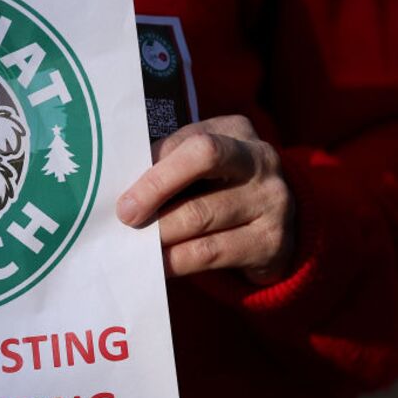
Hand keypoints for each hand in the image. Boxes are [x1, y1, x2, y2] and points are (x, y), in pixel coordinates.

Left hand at [116, 115, 295, 284]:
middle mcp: (260, 159)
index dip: (156, 167)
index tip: (125, 196)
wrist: (273, 231)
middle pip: (203, 160)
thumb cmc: (218, 192)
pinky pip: (210, 252)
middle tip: (126, 218)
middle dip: (155, 190)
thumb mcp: (199, 169)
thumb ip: (168, 168)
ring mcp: (272, 200)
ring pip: (201, 214)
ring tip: (135, 244)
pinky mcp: (271, 242)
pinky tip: (158, 266)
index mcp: (236, 131)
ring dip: (160, 232)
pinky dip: (176, 260)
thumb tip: (124, 193)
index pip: (191, 141)